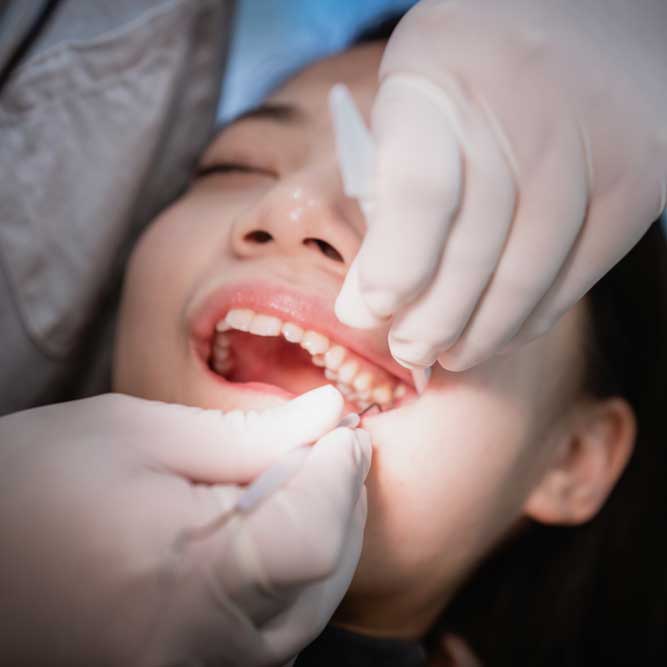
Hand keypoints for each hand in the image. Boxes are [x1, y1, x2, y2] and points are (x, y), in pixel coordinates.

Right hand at [0, 386, 370, 666]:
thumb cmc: (33, 483)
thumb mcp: (139, 434)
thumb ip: (248, 433)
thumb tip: (327, 413)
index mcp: (188, 582)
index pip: (315, 538)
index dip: (341, 475)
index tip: (345, 428)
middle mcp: (201, 649)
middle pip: (325, 574)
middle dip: (341, 496)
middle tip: (333, 440)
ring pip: (310, 605)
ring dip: (325, 531)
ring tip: (307, 473)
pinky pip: (274, 625)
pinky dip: (293, 568)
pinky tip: (278, 520)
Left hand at [336, 0, 665, 370]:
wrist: (584, 10)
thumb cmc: (467, 70)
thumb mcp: (407, 106)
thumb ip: (386, 200)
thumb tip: (362, 309)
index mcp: (447, 78)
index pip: (422, 191)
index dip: (395, 267)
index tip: (372, 312)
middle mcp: (531, 108)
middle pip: (476, 246)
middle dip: (432, 319)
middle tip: (409, 352)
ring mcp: (599, 144)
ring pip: (529, 273)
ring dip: (481, 332)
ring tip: (448, 355)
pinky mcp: (643, 177)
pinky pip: (579, 273)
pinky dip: (531, 316)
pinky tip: (499, 332)